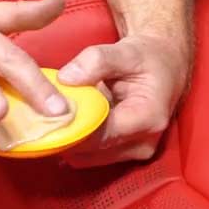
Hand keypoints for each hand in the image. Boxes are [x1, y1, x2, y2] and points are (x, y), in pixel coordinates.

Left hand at [58, 34, 190, 167]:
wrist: (166, 66)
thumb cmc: (148, 58)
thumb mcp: (126, 50)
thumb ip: (96, 61)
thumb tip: (65, 78)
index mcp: (148, 117)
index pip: (101, 134)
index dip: (71, 127)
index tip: (46, 113)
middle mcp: (144, 143)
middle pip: (91, 151)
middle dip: (66, 134)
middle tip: (43, 112)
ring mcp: (135, 153)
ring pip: (87, 158)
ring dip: (70, 139)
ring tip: (56, 114)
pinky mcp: (124, 154)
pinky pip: (90, 156)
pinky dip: (76, 141)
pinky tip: (68, 121)